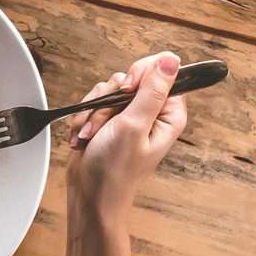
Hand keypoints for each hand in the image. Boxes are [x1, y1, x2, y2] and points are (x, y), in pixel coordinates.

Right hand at [66, 51, 187, 210]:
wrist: (89, 196)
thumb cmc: (114, 171)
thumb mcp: (133, 126)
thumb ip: (152, 91)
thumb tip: (171, 59)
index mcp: (168, 114)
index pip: (163, 71)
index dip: (140, 74)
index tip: (126, 89)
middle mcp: (152, 113)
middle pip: (131, 77)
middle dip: (109, 98)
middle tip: (108, 122)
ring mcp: (130, 116)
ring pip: (108, 89)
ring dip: (94, 111)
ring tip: (94, 136)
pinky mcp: (110, 120)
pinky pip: (95, 101)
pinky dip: (85, 118)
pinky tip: (84, 138)